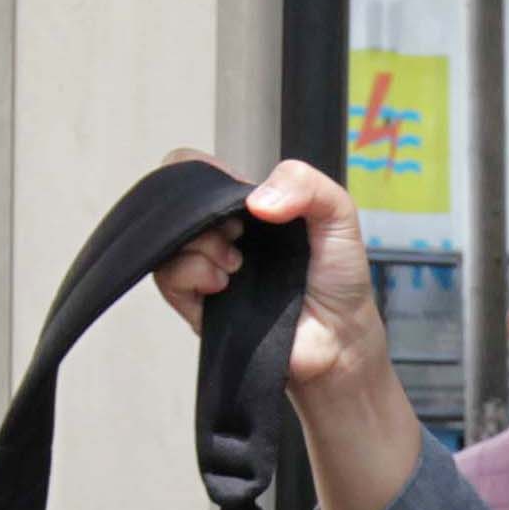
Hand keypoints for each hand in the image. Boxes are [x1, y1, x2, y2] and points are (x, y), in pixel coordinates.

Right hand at [152, 158, 383, 398]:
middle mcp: (220, 236)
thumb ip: (305, 184)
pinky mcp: (198, 306)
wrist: (341, 337)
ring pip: (167, 242)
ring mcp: (206, 269)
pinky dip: (192, 273)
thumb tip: (255, 202)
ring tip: (237, 263)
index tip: (229, 195)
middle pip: (174, 205)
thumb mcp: (337, 213)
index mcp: (244, 207)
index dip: (197, 173)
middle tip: (240, 232)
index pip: (195, 172)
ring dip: (200, 245)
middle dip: (201, 212)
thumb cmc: (338, 277)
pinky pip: (169, 278)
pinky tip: (224, 283)